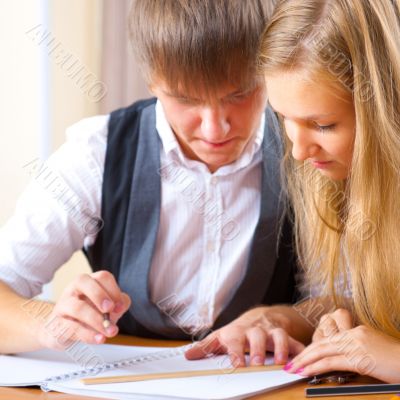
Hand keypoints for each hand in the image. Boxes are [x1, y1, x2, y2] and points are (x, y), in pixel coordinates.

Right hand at [37, 271, 130, 349]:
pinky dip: (88, 334)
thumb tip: (121, 306)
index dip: (114, 290)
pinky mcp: (56, 324)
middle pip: (83, 281)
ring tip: (110, 331)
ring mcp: (62, 305)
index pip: (102, 277)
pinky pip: (71, 328)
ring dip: (96, 320)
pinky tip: (99, 339)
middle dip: (99, 295)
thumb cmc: (89, 314)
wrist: (61, 331)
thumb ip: (119, 304)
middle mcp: (73, 289)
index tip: (120, 307)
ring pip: (77, 307)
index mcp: (89, 282)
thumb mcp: (107, 308)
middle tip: (110, 309)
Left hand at [185, 307, 304, 366]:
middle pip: (257, 336)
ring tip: (281, 364)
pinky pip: (296, 341)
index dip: (236, 352)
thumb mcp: (220, 337)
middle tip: (258, 364)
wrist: (259, 316)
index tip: (237, 364)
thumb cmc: (238, 331)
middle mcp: (255, 330)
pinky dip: (300, 349)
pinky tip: (303, 358)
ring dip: (281, 348)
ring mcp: (271, 332)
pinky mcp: (286, 336)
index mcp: (237, 332)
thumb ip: (206, 346)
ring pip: (278, 335)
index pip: (235, 340)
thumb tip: (188, 355)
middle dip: (258, 350)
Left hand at [285, 308, 399, 382]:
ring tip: (293, 368)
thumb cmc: (397, 361)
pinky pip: (331, 362)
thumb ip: (358, 350)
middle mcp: (353, 334)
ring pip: (322, 351)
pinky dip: (315, 367)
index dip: (312, 348)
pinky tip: (306, 372)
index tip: (301, 356)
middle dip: (304, 354)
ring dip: (305, 361)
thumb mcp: (374, 350)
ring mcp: (355, 344)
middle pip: (322, 343)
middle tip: (290, 363)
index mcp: (356, 331)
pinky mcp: (359, 357)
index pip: (328, 339)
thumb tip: (343, 360)